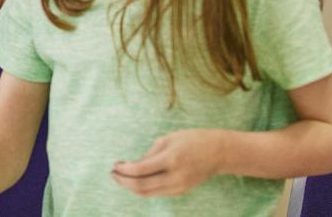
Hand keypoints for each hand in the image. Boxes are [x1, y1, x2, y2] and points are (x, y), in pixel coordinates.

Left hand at [111, 129, 226, 196]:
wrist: (219, 153)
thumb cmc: (193, 140)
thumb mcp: (169, 139)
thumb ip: (149, 154)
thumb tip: (131, 166)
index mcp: (171, 159)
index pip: (140, 170)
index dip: (123, 170)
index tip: (114, 164)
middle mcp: (175, 176)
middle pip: (141, 186)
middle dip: (122, 181)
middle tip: (112, 173)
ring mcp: (179, 187)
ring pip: (147, 193)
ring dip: (130, 187)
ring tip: (120, 178)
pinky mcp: (180, 191)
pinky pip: (156, 193)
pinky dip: (142, 188)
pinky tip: (135, 180)